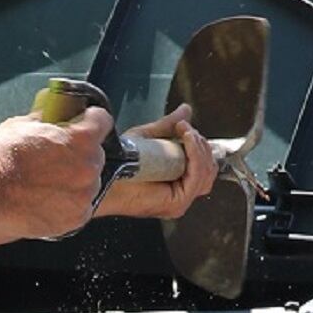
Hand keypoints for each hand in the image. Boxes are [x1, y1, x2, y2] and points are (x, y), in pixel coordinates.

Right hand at [0, 105, 112, 238]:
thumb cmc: (0, 159)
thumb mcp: (23, 125)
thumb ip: (47, 120)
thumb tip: (51, 115)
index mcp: (81, 139)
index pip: (102, 121)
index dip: (90, 120)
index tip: (83, 122)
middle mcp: (89, 167)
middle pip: (95, 154)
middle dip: (79, 153)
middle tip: (55, 157)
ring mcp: (84, 195)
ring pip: (88, 182)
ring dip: (74, 179)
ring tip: (45, 182)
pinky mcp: (76, 218)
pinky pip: (79, 206)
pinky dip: (67, 202)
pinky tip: (45, 199)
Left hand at [98, 105, 217, 219]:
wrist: (103, 177)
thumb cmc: (118, 164)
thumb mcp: (148, 138)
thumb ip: (168, 126)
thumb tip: (185, 110)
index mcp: (176, 182)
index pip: (205, 166)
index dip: (200, 145)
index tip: (185, 127)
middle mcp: (180, 193)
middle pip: (209, 169)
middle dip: (200, 144)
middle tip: (184, 129)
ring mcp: (180, 200)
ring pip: (206, 172)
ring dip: (199, 147)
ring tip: (184, 132)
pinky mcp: (177, 202)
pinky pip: (197, 176)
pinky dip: (195, 154)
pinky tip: (186, 139)